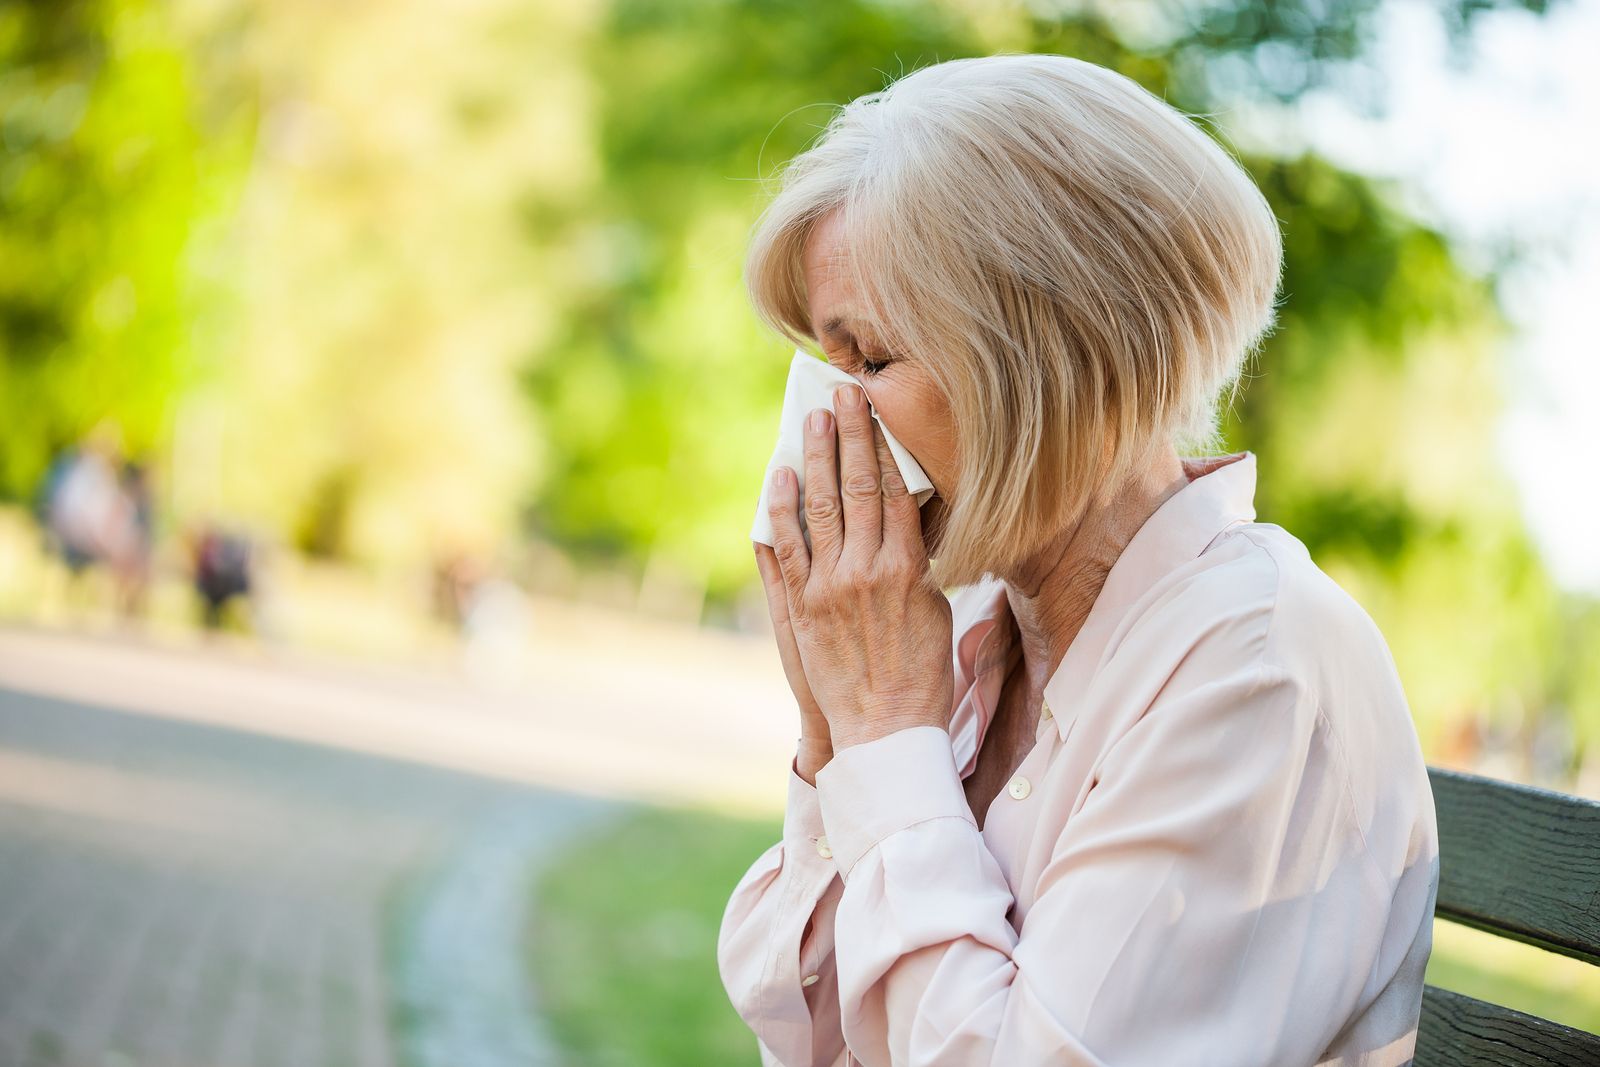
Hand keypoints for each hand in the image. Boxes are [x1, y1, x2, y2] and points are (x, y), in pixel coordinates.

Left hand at [763, 382, 952, 750]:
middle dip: (847, 437)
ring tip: (809, 422)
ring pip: (819, 510)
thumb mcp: (936, 611)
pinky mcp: (801, 610)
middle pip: (857, 488)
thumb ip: (918, 564)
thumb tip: (905, 525)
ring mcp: (829, 588)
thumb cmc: (922, 674)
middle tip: (840, 396)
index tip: (875, 412)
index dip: (883, 447)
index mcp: (908, 569)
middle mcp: (866, 570)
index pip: (895, 491)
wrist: (887, 729)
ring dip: (814, 461)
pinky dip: (781, 512)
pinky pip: (787, 550)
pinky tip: (778, 481)